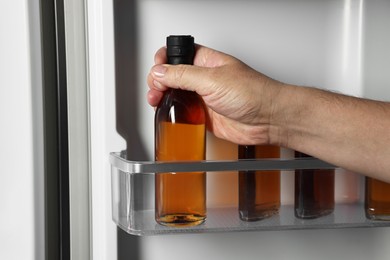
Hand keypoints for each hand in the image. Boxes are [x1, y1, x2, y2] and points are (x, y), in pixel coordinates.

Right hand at [147, 45, 284, 144]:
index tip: (157, 70)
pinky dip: (174, 115)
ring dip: (163, 98)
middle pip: (172, 75)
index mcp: (206, 60)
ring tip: (157, 102)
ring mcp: (204, 97)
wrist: (268, 119)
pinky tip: (170, 115)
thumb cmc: (253, 93)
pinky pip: (184, 114)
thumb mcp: (212, 79)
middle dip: (159, 81)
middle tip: (156, 90)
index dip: (163, 60)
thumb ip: (183, 76)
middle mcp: (203, 77)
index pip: (177, 54)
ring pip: (176, 95)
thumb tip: (160, 72)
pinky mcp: (205, 115)